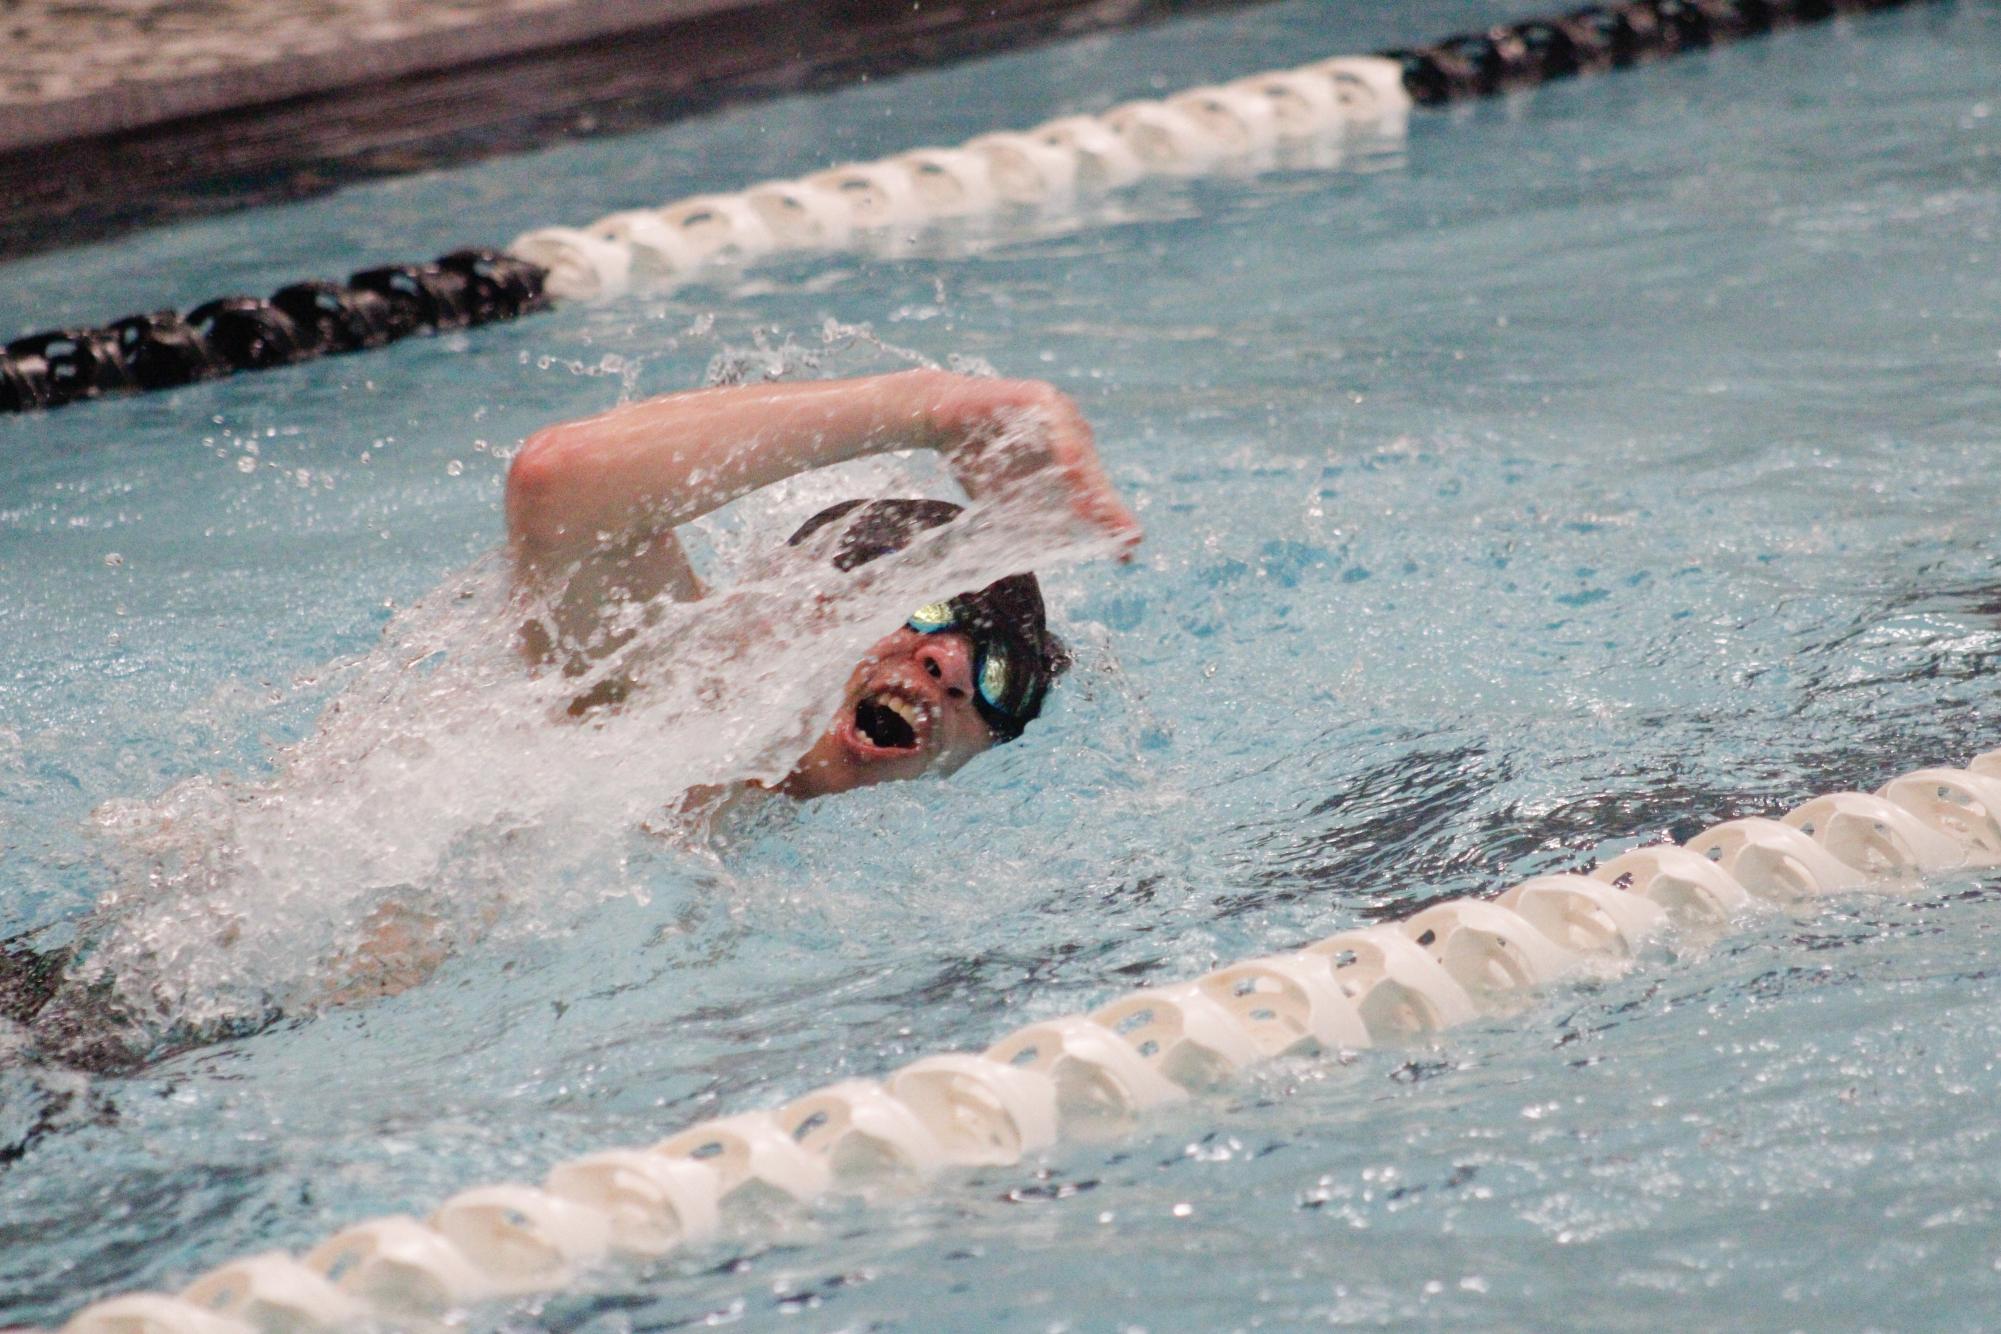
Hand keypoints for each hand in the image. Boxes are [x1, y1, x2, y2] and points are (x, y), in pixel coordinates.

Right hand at [927, 376, 1141, 559]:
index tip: (1127, 549)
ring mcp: (1055, 411)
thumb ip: (1030, 515)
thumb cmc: (973, 456)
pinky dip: (1065, 447)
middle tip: (1129, 539)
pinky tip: (1073, 470)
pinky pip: (1056, 425)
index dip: (1109, 520)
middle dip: (1110, 509)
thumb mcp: (1005, 494)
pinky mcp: (1037, 397)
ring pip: (1080, 453)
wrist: (938, 415)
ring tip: (1106, 517)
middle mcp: (1068, 431)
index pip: (1093, 491)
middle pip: (1094, 475)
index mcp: (1066, 453)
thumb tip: (1049, 552)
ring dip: (1092, 486)